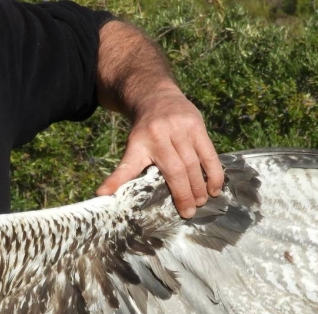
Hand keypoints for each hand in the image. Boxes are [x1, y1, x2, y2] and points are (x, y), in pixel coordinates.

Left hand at [96, 85, 223, 218]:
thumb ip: (126, 171)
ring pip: (193, 164)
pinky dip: (214, 173)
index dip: (116, 181)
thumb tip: (106, 195)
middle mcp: (159, 135)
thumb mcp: (133, 147)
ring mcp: (180, 129)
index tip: (102, 194)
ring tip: (201, 202)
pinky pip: (209, 154)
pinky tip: (215, 188)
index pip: (129, 166)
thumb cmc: (146, 132)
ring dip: (199, 186)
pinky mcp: (196, 125)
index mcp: (139, 144)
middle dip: (183, 195)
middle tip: (188, 213)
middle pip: (175, 171)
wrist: (157, 96)